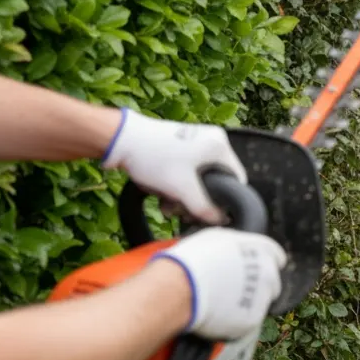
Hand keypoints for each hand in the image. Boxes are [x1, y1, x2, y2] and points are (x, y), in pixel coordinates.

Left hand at [101, 109, 247, 223]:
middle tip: (180, 208)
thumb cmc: (153, 157)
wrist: (122, 141)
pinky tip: (163, 192)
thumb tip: (219, 220)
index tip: (210, 211)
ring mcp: (196, 140)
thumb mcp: (181, 188)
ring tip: (167, 201)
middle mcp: (212, 139)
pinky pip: (188, 169)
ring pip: (200, 176)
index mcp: (219, 145)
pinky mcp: (182, 143)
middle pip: (216, 179)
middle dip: (197, 198)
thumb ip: (203, 207)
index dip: (226, 198)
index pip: (236, 178)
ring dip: (184, 193)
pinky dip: (178, 182)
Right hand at [154, 228, 286, 340]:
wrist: (179, 287)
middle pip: (272, 282)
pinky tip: (220, 315)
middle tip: (233, 288)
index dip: (264, 263)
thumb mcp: (217, 237)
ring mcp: (262, 297)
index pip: (277, 257)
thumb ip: (236, 243)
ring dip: (248, 302)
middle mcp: (268, 272)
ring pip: (261, 302)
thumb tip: (235, 247)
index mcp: (263, 249)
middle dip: (257, 285)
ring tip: (222, 302)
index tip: (254, 270)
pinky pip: (248, 321)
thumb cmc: (192, 259)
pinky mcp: (252, 319)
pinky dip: (237, 320)